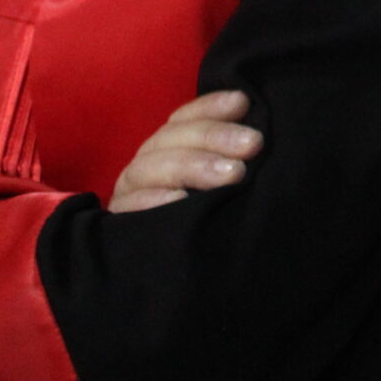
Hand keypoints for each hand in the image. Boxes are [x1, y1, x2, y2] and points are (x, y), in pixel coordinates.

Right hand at [108, 91, 257, 211]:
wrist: (180, 278)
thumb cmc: (214, 218)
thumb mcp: (226, 183)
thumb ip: (235, 157)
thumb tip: (261, 133)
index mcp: (171, 148)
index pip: (185, 118)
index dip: (211, 107)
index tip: (242, 103)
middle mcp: (148, 166)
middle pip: (170, 138)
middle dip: (213, 136)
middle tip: (252, 145)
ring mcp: (131, 194)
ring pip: (150, 167)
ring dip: (192, 166)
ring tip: (232, 174)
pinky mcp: (120, 226)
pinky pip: (130, 208)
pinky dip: (154, 201)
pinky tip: (181, 200)